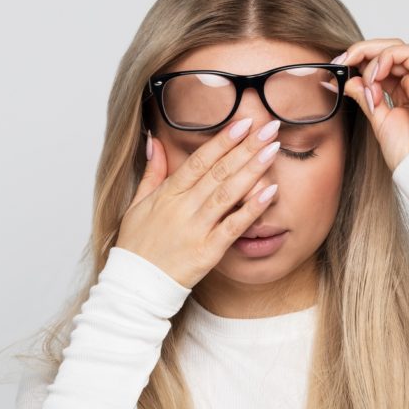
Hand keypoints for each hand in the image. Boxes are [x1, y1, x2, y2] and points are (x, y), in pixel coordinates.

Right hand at [116, 118, 282, 288]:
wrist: (134, 285)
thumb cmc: (137, 246)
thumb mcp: (137, 204)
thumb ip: (152, 172)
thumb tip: (155, 141)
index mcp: (167, 194)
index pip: (199, 160)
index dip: (222, 140)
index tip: (243, 122)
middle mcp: (182, 208)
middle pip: (218, 171)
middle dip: (246, 147)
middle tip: (269, 127)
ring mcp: (196, 229)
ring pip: (228, 193)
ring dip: (252, 170)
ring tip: (273, 149)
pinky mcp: (207, 251)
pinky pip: (233, 227)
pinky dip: (251, 208)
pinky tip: (270, 192)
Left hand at [334, 38, 408, 171]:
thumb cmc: (407, 153)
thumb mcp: (378, 120)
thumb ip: (366, 98)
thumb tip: (350, 80)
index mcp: (407, 92)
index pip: (384, 63)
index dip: (361, 59)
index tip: (339, 66)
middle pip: (391, 50)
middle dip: (363, 52)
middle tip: (342, 61)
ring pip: (398, 48)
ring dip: (373, 57)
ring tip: (364, 79)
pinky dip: (387, 59)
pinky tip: (374, 76)